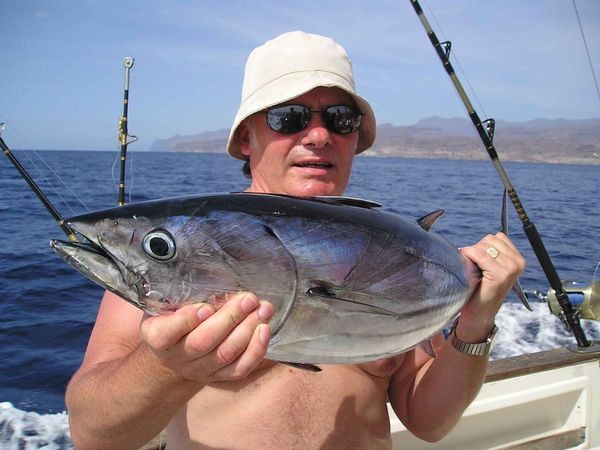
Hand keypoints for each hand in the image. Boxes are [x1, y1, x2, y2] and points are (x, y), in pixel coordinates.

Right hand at [140, 292, 273, 382]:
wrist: (176, 349)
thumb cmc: (174, 316)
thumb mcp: (168, 303)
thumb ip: (182, 294)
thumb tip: (212, 274)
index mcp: (157, 336)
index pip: (166, 334)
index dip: (186, 321)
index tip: (206, 307)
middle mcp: (177, 357)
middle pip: (204, 342)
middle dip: (230, 319)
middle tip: (248, 299)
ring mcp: (200, 370)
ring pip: (225, 354)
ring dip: (248, 330)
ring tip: (263, 309)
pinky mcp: (220, 377)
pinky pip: (240, 369)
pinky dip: (256, 350)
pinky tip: (265, 329)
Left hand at [458, 232, 524, 339]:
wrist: (479, 313)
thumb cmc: (480, 289)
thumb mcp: (491, 267)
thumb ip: (491, 252)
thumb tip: (484, 236)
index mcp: (518, 259)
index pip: (496, 237)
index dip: (482, 246)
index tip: (478, 261)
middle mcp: (518, 262)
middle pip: (489, 240)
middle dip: (477, 249)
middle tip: (474, 267)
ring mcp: (510, 269)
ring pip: (483, 246)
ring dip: (472, 254)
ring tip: (473, 270)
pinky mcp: (500, 275)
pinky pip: (479, 255)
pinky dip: (469, 257)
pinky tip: (468, 268)